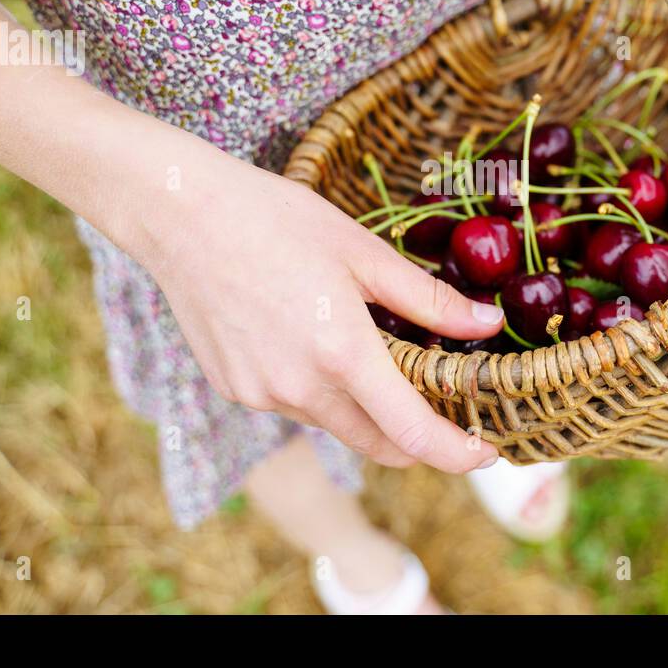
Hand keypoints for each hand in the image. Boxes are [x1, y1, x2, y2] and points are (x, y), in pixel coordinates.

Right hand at [143, 152, 505, 472]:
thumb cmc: (276, 220)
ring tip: (373, 354)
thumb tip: (488, 325)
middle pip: (378, 443)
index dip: (455, 453)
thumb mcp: (363, 252)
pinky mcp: (235, 389)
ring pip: (336, 423)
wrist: (179, 214)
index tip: (484, 453)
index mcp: (341, 354)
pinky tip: (311, 340)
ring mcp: (261, 394)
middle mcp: (299, 388)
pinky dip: (320, 389)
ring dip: (366, 409)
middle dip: (417, 439)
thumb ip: (429, 300)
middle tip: (445, 410)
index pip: (412, 433)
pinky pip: (295, 405)